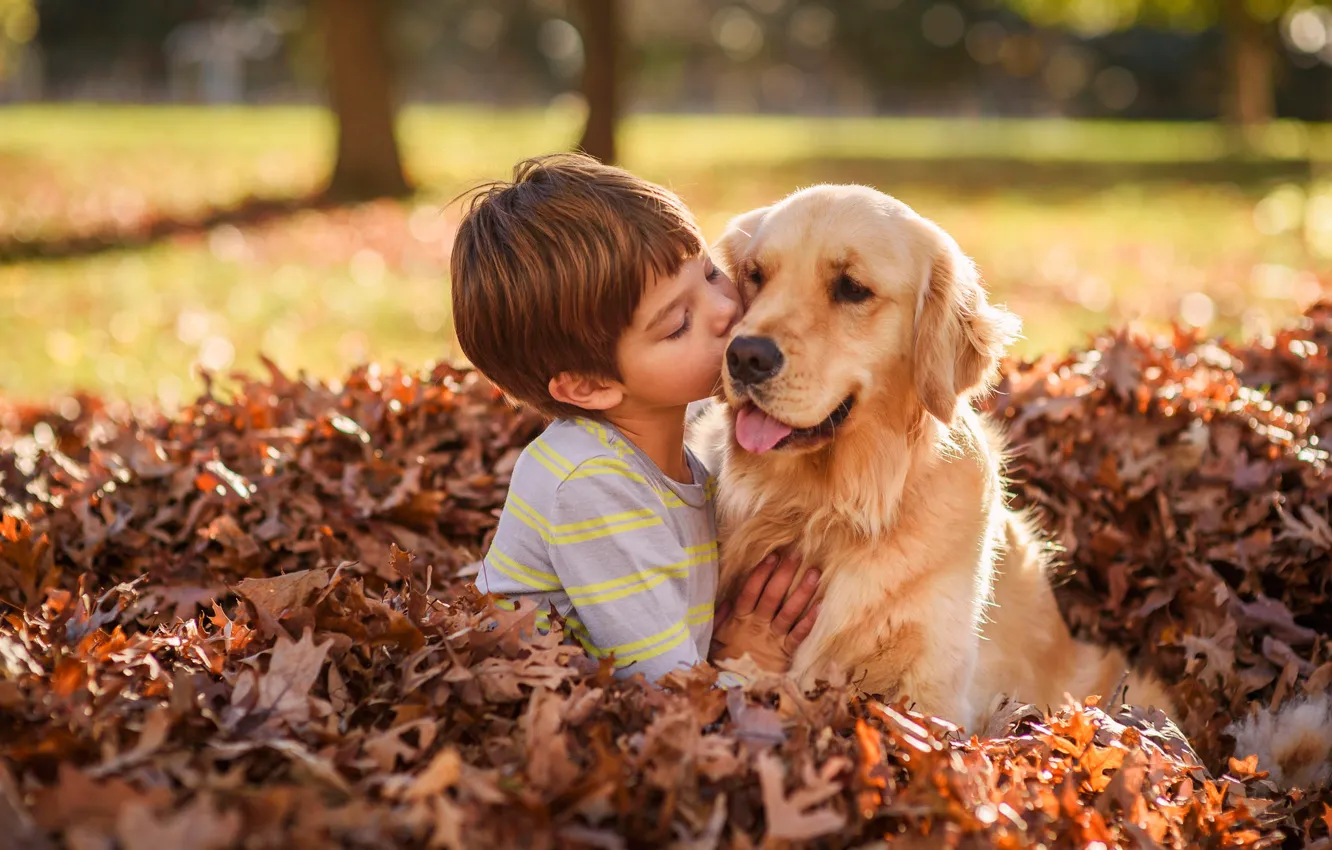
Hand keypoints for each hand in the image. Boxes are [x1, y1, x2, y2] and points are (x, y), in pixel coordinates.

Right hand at [710, 552, 819, 673]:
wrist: (734, 689)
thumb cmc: (725, 659)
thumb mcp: (716, 637)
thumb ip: (721, 617)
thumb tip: (729, 598)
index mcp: (739, 620)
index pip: (751, 592)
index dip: (761, 573)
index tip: (772, 556)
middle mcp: (757, 626)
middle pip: (772, 597)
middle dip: (785, 575)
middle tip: (797, 555)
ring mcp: (772, 639)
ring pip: (789, 612)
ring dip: (802, 592)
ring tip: (814, 573)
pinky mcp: (785, 652)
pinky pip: (799, 635)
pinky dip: (810, 620)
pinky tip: (821, 605)